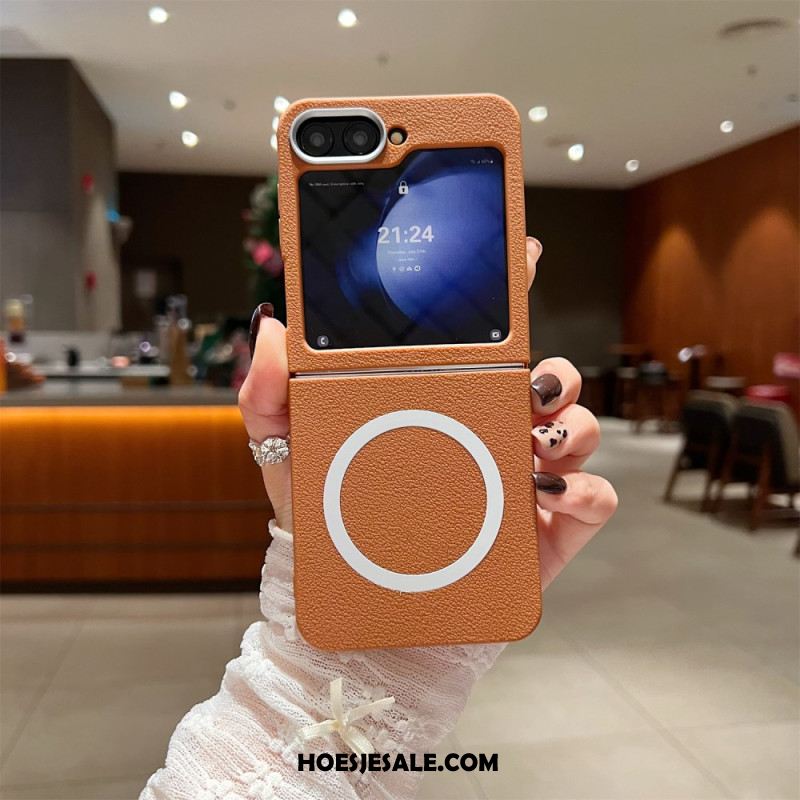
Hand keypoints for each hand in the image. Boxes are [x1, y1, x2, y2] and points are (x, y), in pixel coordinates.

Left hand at [238, 237, 616, 589]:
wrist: (358, 613)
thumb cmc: (328, 526)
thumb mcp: (287, 454)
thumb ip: (267, 394)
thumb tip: (274, 329)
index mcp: (441, 404)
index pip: (483, 344)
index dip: (510, 295)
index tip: (524, 256)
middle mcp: (486, 433)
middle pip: (546, 379)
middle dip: (552, 368)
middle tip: (529, 378)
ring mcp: (520, 480)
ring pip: (576, 429)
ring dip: (572, 424)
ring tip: (532, 439)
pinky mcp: (546, 531)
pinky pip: (593, 499)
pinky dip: (587, 490)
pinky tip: (549, 494)